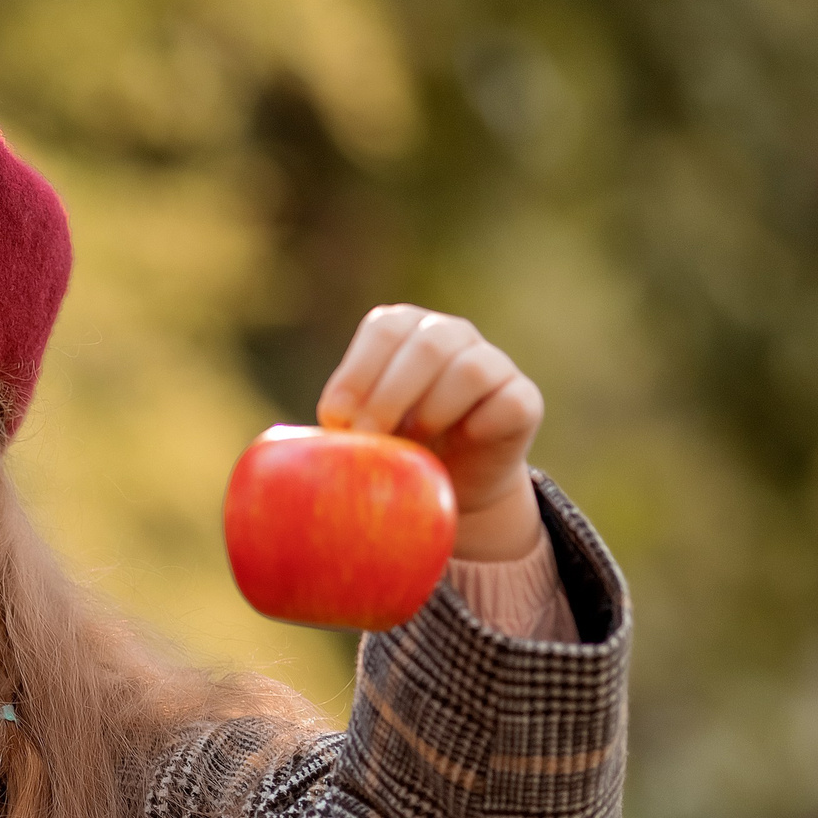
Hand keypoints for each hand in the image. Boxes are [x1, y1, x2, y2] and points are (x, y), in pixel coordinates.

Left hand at [317, 305, 545, 560]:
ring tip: (414, 445)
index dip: (358, 372)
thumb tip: (295, 449)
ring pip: (470, 368)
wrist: (447, 488)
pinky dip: (478, 425)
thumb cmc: (388, 453)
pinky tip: (458, 444)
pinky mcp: (522, 399)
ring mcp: (491, 362)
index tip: (335, 419)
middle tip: (369, 439)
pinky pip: (506, 403)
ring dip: (434, 410)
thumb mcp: (355, 435)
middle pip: (428, 345)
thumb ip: (335, 426)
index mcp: (402, 331)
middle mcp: (450, 335)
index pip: (384, 329)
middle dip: (390, 395)